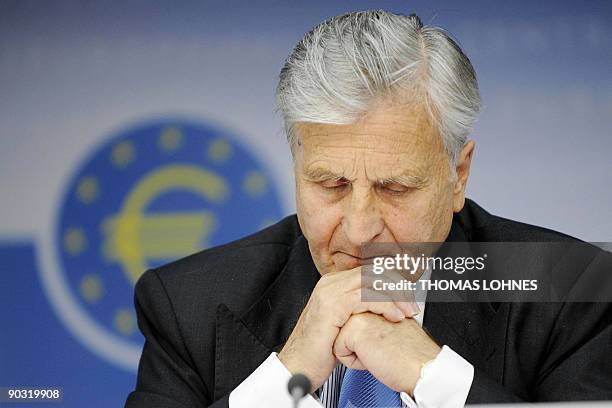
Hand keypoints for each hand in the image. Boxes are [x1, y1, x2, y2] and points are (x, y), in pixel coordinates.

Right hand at [278, 267, 418, 390]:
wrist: (298, 366)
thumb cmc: (321, 350)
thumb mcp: (346, 324)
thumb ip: (362, 309)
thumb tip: (388, 306)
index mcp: (333, 284)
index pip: (369, 270)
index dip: (393, 281)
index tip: (409, 296)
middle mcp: (330, 283)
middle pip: (372, 272)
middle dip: (397, 286)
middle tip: (411, 305)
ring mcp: (329, 292)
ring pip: (371, 282)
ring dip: (395, 296)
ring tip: (406, 312)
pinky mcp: (331, 306)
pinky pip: (365, 298)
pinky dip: (385, 305)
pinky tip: (394, 317)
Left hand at [333, 312, 440, 395]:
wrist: (422, 368)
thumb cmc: (411, 354)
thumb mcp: (392, 328)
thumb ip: (376, 319)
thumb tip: (359, 328)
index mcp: (378, 301)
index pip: (352, 321)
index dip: (364, 339)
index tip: (381, 344)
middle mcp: (368, 304)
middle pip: (343, 329)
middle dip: (356, 344)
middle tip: (381, 349)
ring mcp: (360, 314)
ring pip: (339, 338)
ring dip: (356, 352)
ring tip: (378, 352)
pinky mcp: (355, 329)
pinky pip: (339, 351)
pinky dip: (354, 362)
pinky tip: (374, 359)